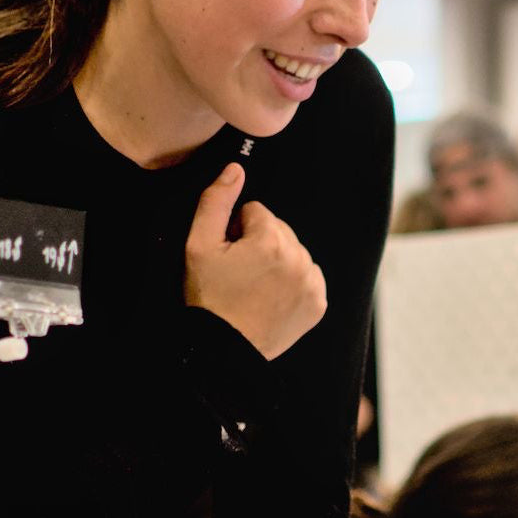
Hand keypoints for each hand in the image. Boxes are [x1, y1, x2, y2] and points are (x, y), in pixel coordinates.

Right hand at [183, 163, 326, 360]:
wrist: (224, 348)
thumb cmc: (209, 296)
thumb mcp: (198, 244)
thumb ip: (215, 201)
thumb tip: (235, 169)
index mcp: (271, 240)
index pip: (257, 213)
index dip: (238, 231)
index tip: (229, 254)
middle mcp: (299, 258)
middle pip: (280, 231)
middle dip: (261, 244)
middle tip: (241, 272)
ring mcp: (312, 283)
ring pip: (296, 252)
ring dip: (279, 261)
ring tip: (255, 285)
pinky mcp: (319, 303)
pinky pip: (309, 277)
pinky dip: (294, 282)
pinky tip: (272, 296)